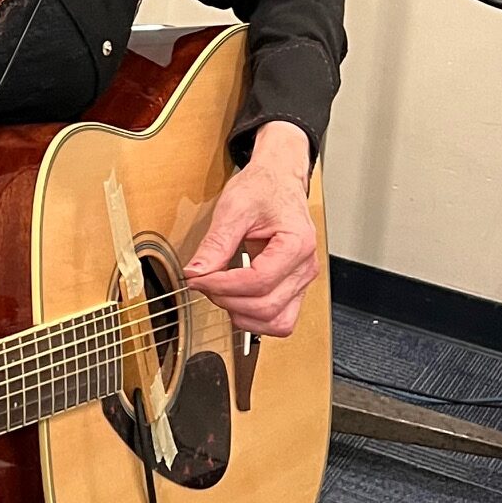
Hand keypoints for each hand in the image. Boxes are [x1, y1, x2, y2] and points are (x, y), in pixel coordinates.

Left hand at [182, 122, 317, 338]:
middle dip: (228, 300)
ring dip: (243, 316)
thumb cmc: (263, 189)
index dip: (222, 286)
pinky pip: (280, 319)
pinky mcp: (295, 288)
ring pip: (277, 322)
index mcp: (296, 244)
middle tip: (204, 283)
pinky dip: (256, 319)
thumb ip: (216, 244)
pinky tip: (236, 301)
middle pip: (267, 306)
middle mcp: (305, 267)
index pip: (258, 282)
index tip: (197, 278)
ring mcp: (302, 280)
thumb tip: (196, 272)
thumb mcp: (234, 208)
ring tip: (220, 294)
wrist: (278, 181)